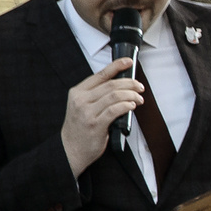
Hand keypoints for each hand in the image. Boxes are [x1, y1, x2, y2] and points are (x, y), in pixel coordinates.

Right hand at [62, 58, 143, 175]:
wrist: (70, 148)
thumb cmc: (80, 127)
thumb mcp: (83, 106)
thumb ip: (96, 95)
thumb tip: (121, 85)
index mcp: (78, 92)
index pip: (100, 75)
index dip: (116, 66)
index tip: (129, 62)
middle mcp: (81, 100)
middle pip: (110, 85)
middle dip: (130, 83)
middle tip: (140, 86)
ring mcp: (87, 112)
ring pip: (114, 96)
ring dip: (131, 95)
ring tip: (139, 99)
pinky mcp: (95, 124)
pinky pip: (114, 110)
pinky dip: (126, 105)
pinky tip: (132, 105)